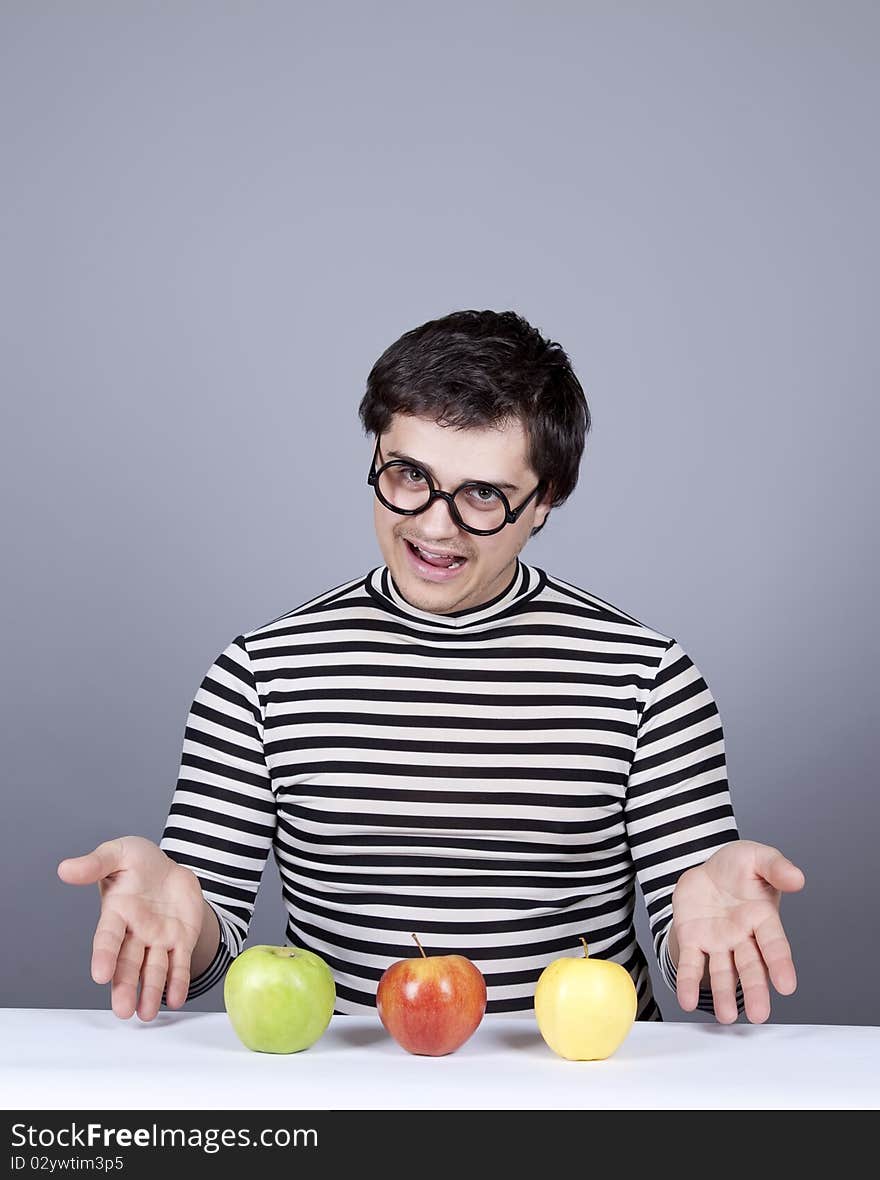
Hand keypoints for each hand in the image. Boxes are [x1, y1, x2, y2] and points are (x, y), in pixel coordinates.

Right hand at [57, 836, 204, 1021]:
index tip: (99, 976)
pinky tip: (175, 1000)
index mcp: (117, 912)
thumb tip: (65, 869)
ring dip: (150, 992)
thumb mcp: (119, 853)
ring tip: (146, 1015)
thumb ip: (95, 863)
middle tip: (123, 1010)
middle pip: (128, 963)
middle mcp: (135, 932)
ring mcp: (157, 939)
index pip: (107, 938)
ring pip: (153, 969)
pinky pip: (179, 964)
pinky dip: (178, 982)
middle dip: (125, 986)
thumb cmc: (138, 862)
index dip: (103, 956)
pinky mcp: (180, 940)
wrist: (168, 868)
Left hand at [670, 839, 804, 1023]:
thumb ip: (776, 866)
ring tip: (726, 1017)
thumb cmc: (739, 866)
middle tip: (760, 1014)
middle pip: (751, 966)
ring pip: (723, 972)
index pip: (774, 944)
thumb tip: (798, 878)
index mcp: (762, 918)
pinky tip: (686, 1001)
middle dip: (755, 989)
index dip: (780, 964)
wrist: (708, 869)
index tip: (787, 985)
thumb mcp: (757, 856)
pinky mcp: (695, 940)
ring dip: (724, 994)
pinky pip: (692, 964)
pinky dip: (689, 982)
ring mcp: (719, 942)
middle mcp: (743, 936)